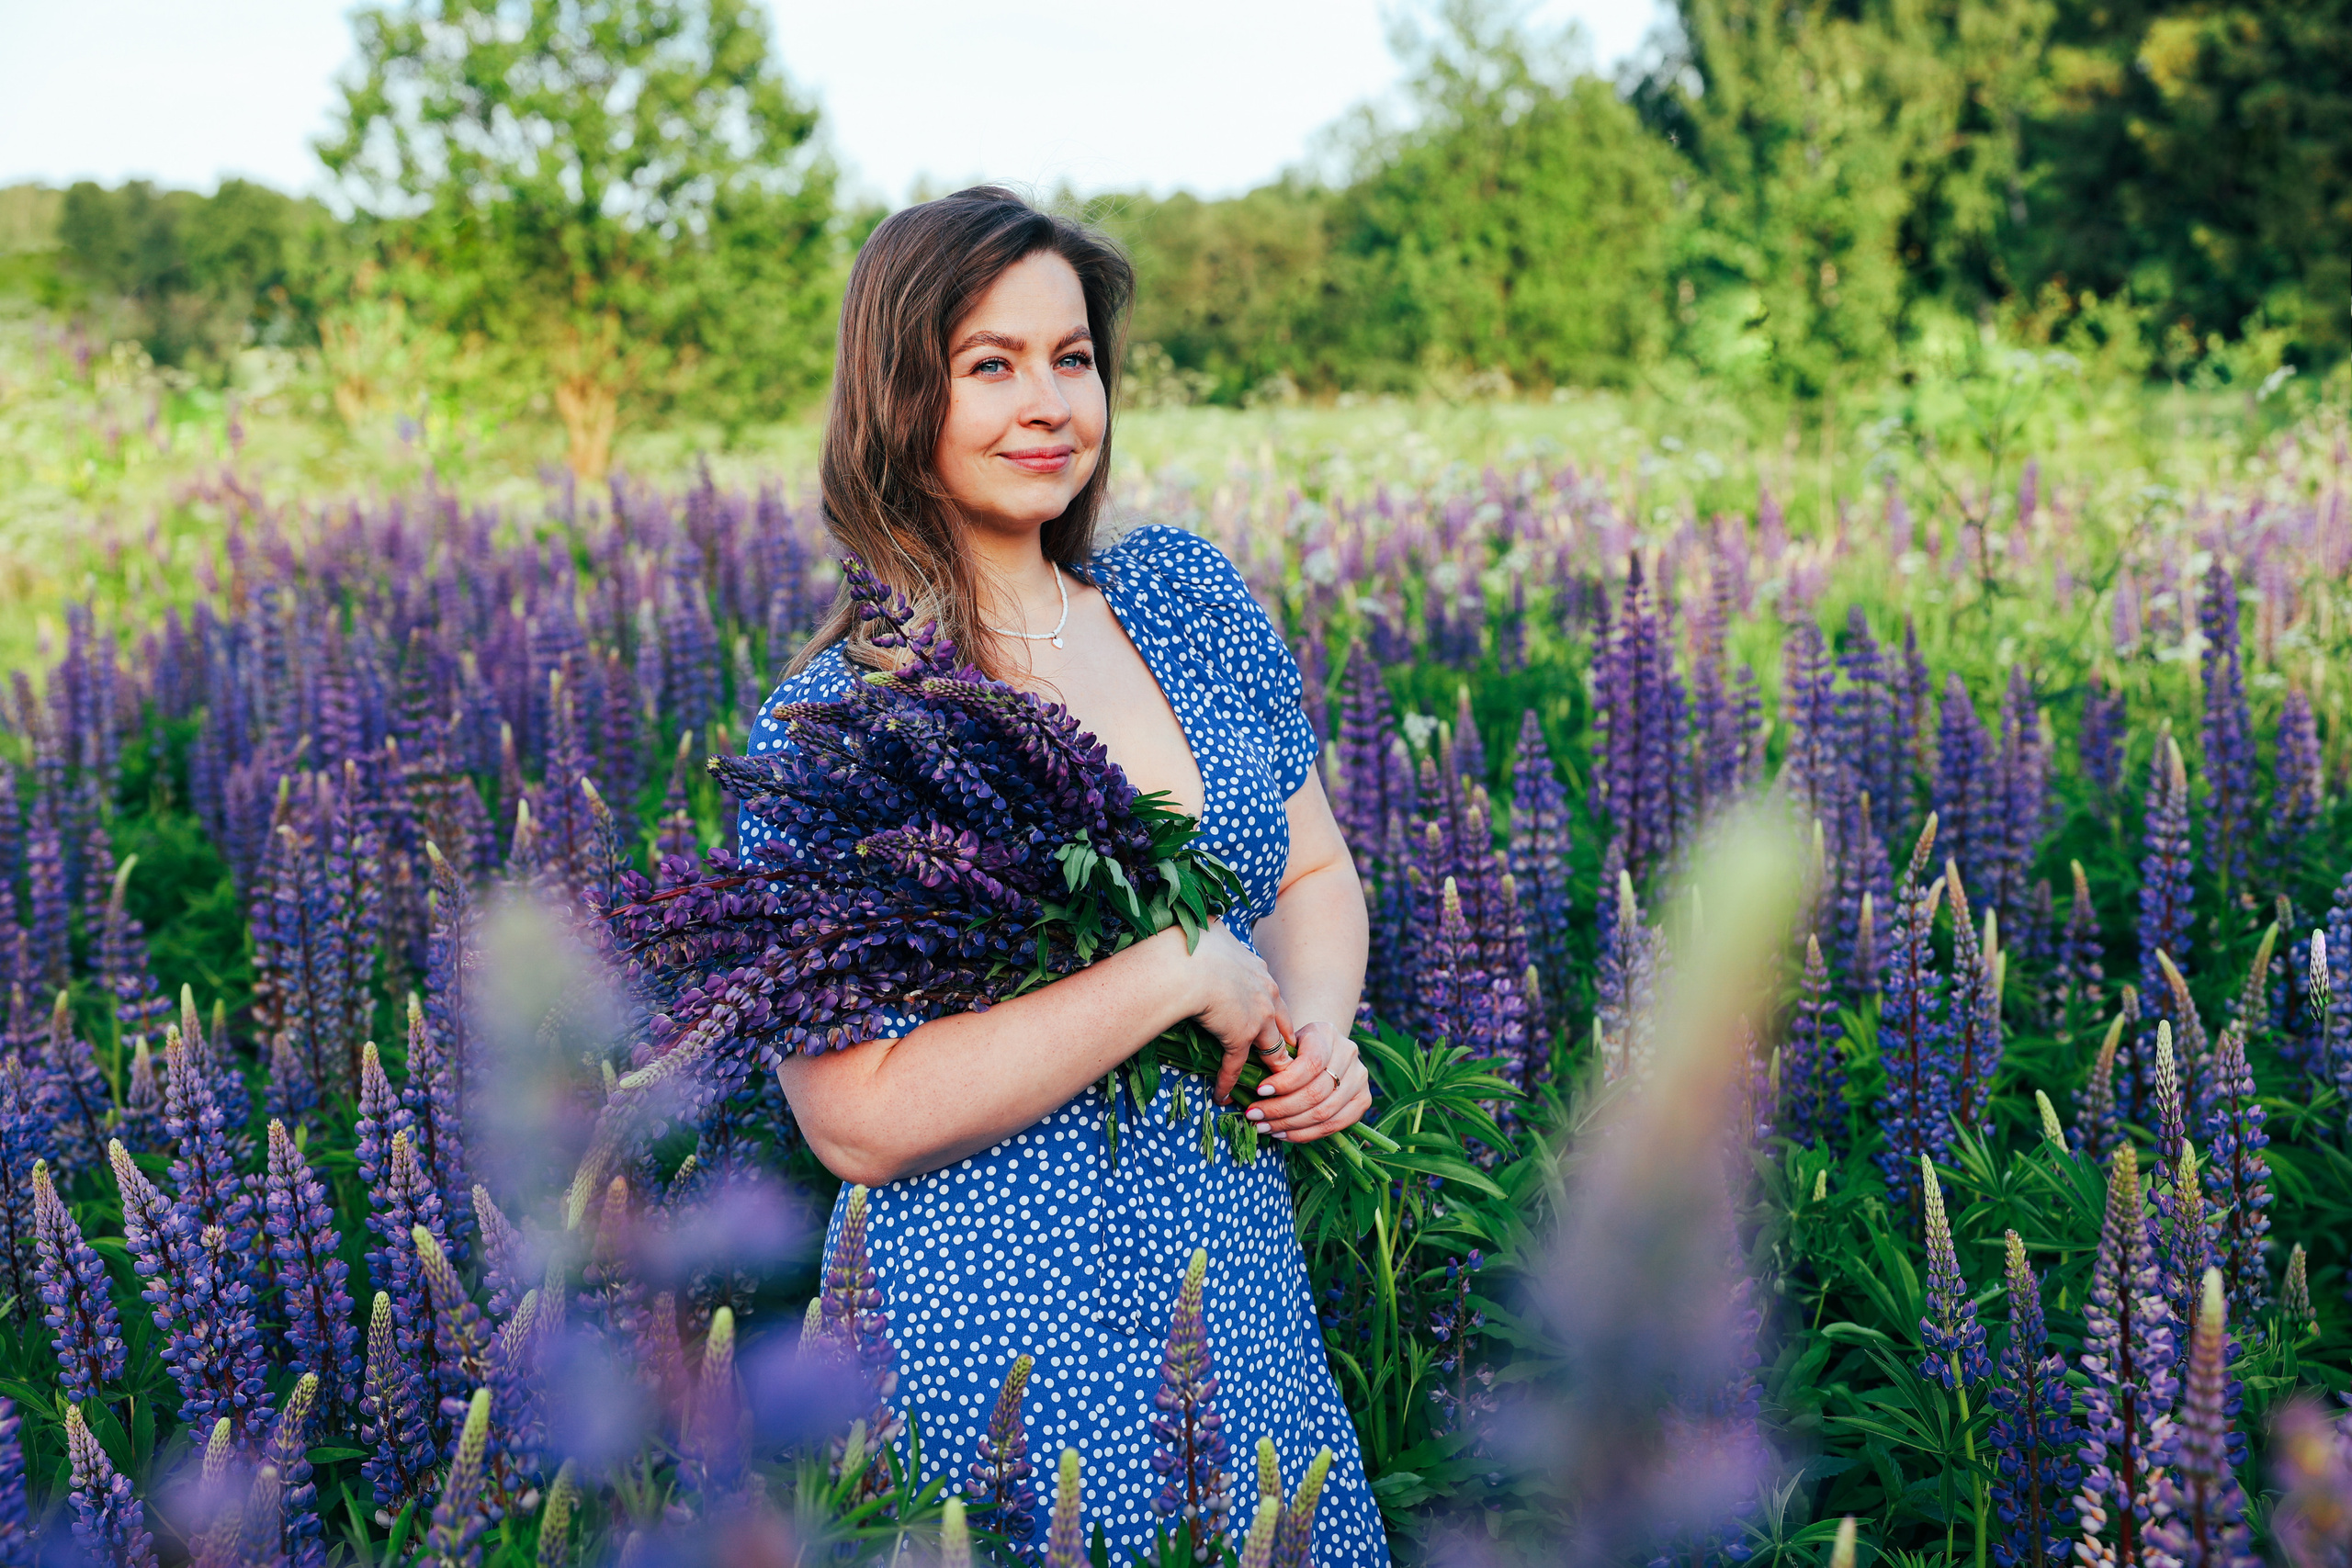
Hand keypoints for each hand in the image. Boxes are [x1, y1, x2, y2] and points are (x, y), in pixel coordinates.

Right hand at [1169, 921, 1292, 1101]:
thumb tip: (1210, 920)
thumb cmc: (1194, 942)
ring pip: (1271, 1048)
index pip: (1271, 993)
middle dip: (1285, 1039)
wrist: (1189, 964)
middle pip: (1282, 1022)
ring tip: (1267, 1083)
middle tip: (1284, 1054)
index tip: (1269, 1016)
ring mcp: (1257, 1017)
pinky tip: (1222, 1095)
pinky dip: (1228, 1082)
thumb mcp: (1213, 928)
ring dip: (1269, 1067)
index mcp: (1258, 969)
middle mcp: (1265, 992)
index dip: (1271, 1007)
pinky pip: (1236, 1066)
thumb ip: (1217, 931)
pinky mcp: (1241, 1036)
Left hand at [1243, 1020, 1369, 1142]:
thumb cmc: (1294, 1047)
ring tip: (1264, 1127)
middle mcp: (1349, 1054)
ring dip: (1289, 1125)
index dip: (1285, 1082)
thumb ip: (1271, 1059)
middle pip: (1315, 1093)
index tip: (1259, 1092)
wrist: (1322, 1049)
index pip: (1311, 1064)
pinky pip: (1334, 1125)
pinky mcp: (1363, 1100)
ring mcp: (1360, 1078)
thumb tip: (1239, 1089)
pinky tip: (1283, 1134)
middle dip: (1280, 1109)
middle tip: (1254, 1116)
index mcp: (1327, 1033)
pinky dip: (1305, 1134)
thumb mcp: (1284, 1042)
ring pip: (1324, 1113)